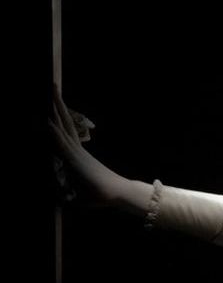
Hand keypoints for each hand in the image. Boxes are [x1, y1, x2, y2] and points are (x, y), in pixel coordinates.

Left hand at [50, 84, 126, 205]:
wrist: (115, 194)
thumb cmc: (99, 195)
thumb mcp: (77, 194)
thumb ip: (68, 193)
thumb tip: (63, 197)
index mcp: (76, 154)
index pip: (64, 131)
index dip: (57, 116)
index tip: (53, 102)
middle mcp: (76, 149)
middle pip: (64, 121)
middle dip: (57, 104)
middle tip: (53, 85)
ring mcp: (75, 152)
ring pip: (62, 126)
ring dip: (55, 109)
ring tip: (51, 91)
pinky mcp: (74, 160)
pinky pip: (62, 143)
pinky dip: (54, 132)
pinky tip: (47, 121)